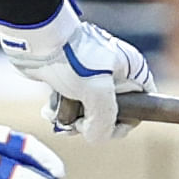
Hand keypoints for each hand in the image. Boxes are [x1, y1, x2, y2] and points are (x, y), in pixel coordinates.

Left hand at [0, 0, 153, 141]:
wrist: (36, 41)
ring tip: (60, 119)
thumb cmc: (71, 58)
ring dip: (75, 121)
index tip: (105, 127)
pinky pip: (74, 103)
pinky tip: (51, 111)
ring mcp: (93, 74)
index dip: (125, 122)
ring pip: (91, 110)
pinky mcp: (72, 78)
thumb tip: (97, 138)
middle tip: (78, 125)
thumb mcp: (96, 92)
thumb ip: (104, 121)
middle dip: (94, 124)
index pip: (143, 104)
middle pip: (113, 111)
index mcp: (132, 68)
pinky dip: (63, 111)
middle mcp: (116, 71)